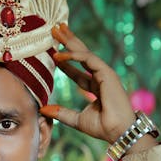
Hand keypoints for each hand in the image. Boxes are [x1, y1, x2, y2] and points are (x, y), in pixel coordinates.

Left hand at [40, 24, 144, 144]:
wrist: (117, 132)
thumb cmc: (102, 127)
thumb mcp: (76, 120)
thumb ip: (60, 113)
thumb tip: (42, 109)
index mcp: (96, 87)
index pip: (78, 71)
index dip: (66, 61)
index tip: (53, 53)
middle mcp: (101, 77)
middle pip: (82, 55)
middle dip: (69, 41)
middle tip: (56, 28)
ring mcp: (105, 73)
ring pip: (85, 52)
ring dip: (70, 41)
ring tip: (56, 30)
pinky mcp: (107, 73)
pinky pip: (88, 59)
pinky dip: (73, 56)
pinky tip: (59, 55)